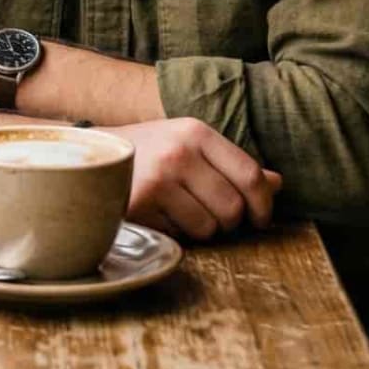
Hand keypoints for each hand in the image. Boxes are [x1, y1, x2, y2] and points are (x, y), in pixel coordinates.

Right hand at [107, 117, 281, 241]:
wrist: (91, 158)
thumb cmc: (151, 154)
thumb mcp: (191, 147)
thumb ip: (233, 165)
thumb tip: (277, 184)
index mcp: (195, 132)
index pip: (249, 175)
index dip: (263, 204)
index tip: (260, 219)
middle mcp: (177, 153)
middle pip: (233, 208)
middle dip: (230, 221)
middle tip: (216, 217)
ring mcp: (157, 181)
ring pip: (209, 227)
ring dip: (203, 229)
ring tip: (183, 212)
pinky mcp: (140, 207)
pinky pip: (180, 236)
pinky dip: (177, 232)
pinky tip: (162, 215)